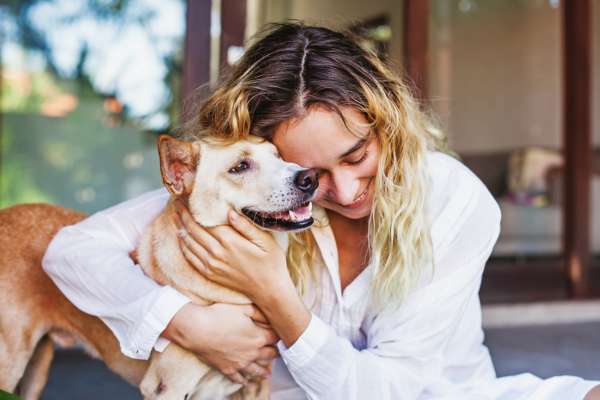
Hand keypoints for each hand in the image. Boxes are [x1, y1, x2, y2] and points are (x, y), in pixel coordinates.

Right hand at [163, 302, 278, 383]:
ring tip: (267, 374)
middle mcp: (252, 353)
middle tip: (278, 354)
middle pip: (269, 355)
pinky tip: (246, 381)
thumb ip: (258, 312)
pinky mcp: (227, 369)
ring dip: (263, 372)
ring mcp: (240, 363)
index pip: (275, 338)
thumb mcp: (242, 308)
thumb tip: (269, 314)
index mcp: (258, 337)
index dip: (279, 336)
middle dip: (275, 354)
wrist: (198, 330)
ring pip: (256, 370)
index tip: (280, 335)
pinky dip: (243, 380)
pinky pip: (238, 378)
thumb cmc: (219, 315)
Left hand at [175, 202, 293, 303]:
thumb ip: (246, 226)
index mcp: (231, 241)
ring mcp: (212, 265)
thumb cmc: (271, 263)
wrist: (268, 290)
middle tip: (177, 203)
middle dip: (184, 215)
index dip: (194, 209)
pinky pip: (191, 258)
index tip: (187, 198)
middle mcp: (217, 253)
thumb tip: (229, 211)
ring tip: (175, 215)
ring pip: (189, 243)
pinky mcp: (210, 274)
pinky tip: (181, 237)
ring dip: (180, 228)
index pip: (206, 221)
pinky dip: (184, 246)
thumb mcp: (265, 241)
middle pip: (194, 230)